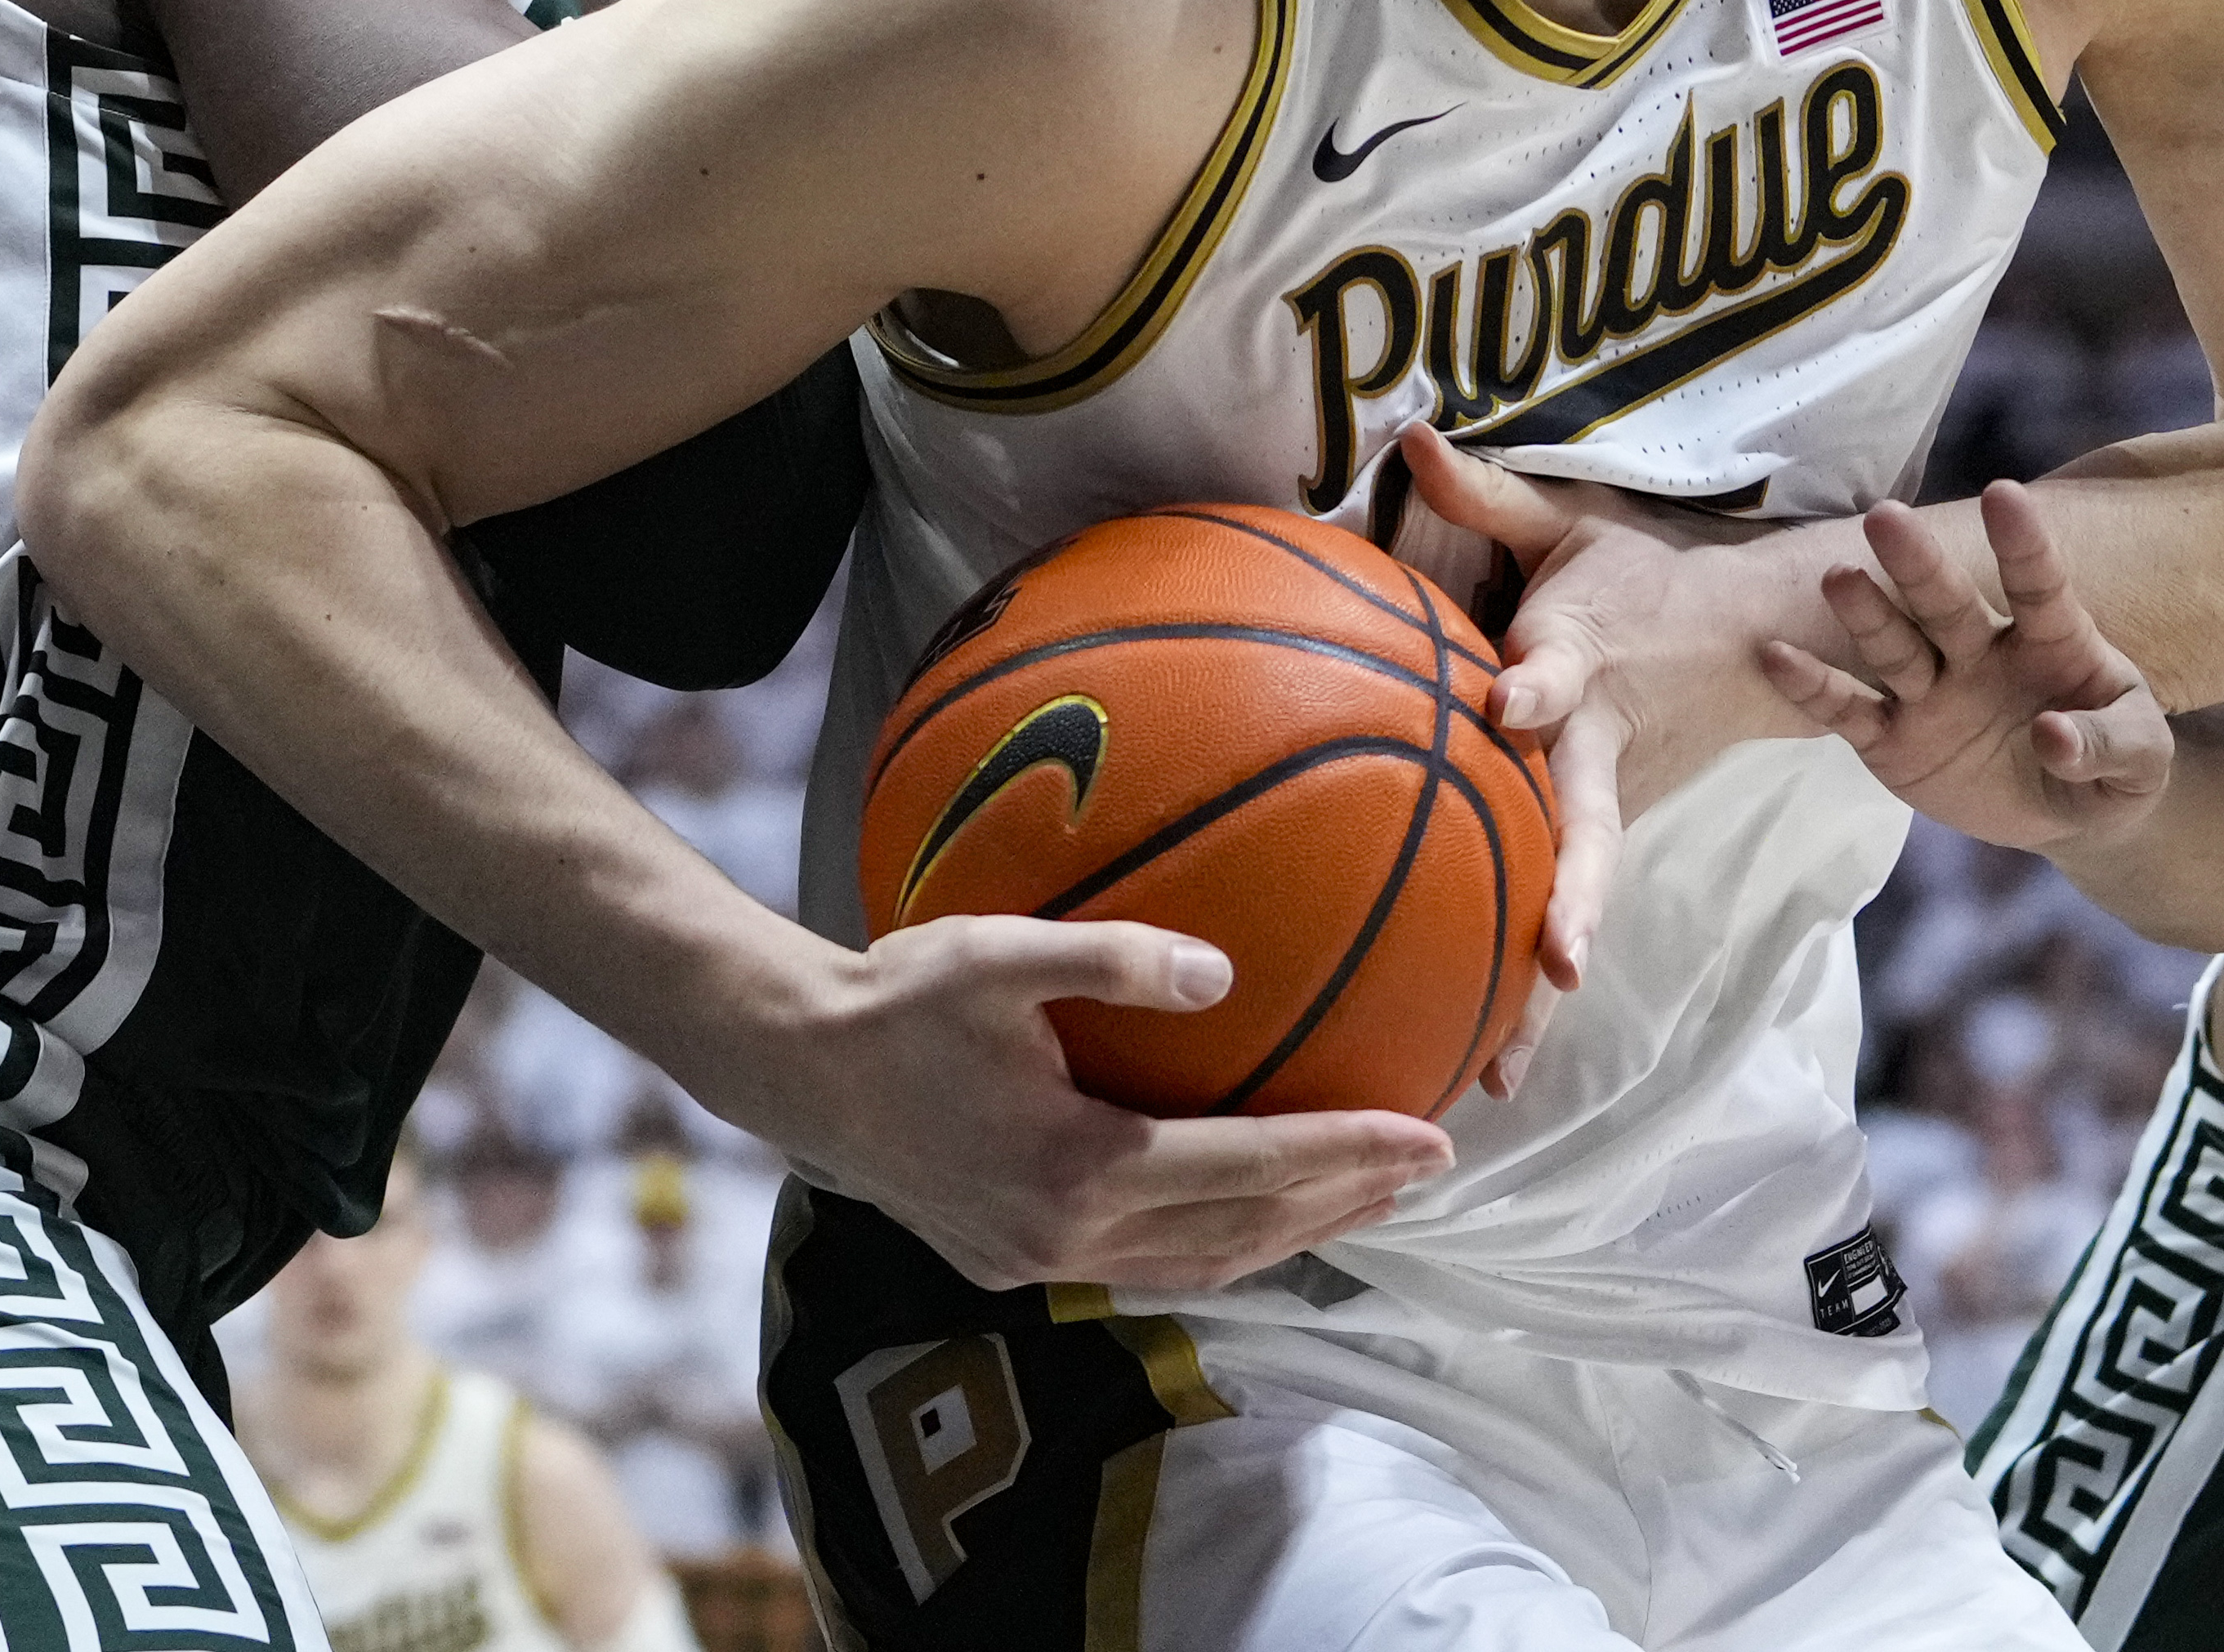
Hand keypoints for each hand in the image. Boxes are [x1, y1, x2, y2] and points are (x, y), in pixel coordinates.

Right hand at [732, 912, 1450, 1290]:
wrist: (794, 1071)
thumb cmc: (897, 998)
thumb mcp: (999, 953)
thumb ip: (1114, 959)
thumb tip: (1224, 975)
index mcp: (1079, 1164)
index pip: (1250, 1165)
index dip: (1346, 1154)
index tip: (1430, 1138)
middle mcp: (1068, 1234)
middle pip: (1242, 1232)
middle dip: (1344, 1204)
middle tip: (1428, 1171)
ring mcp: (1038, 1262)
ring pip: (1199, 1267)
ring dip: (1291, 1237)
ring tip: (1364, 1200)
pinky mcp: (1011, 1265)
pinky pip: (1147, 1269)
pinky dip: (1219, 1246)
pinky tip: (1250, 1214)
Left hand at [1392, 422, 1829, 1096]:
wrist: (1746, 633)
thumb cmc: (1637, 569)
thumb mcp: (1571, 519)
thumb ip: (1485, 493)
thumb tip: (1407, 436)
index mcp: (1584, 658)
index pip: (1556, 674)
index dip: (1532, 687)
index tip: (1506, 703)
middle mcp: (1600, 747)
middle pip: (1590, 829)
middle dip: (1577, 896)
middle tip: (1562, 963)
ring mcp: (1610, 803)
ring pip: (1578, 899)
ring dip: (1543, 987)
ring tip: (1501, 1071)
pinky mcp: (1604, 836)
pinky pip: (1565, 914)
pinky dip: (1531, 995)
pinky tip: (1485, 1070)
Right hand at [1758, 480, 2173, 849]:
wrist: (2064, 813)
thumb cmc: (2111, 764)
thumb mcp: (2142, 763)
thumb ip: (2113, 745)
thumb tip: (2053, 735)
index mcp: (2052, 640)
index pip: (2040, 585)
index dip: (2022, 543)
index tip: (2003, 493)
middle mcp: (1981, 651)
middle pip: (1946, 603)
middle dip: (1917, 563)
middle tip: (1886, 518)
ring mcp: (1931, 692)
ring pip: (1893, 647)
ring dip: (1866, 613)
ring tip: (1838, 577)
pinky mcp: (1891, 739)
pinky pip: (1848, 711)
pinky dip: (1812, 687)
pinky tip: (1773, 656)